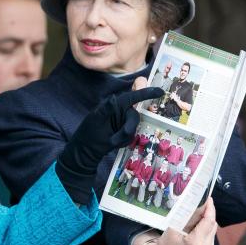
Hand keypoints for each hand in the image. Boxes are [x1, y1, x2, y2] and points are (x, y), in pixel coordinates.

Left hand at [56, 86, 163, 203]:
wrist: (85, 153)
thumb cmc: (88, 134)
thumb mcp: (95, 121)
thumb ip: (106, 110)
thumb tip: (113, 98)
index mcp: (114, 105)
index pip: (132, 97)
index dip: (146, 93)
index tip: (160, 91)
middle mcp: (121, 112)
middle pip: (134, 116)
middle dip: (128, 126)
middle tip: (117, 137)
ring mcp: (123, 124)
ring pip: (133, 128)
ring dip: (123, 137)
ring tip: (111, 141)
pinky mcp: (124, 134)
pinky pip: (130, 137)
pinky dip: (122, 141)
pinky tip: (112, 143)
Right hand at [133, 199, 217, 244]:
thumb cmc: (166, 243)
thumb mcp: (174, 227)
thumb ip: (188, 217)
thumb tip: (199, 204)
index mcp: (195, 243)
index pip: (208, 221)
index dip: (210, 209)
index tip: (208, 199)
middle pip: (212, 225)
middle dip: (208, 214)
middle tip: (201, 204)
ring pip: (213, 230)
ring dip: (207, 222)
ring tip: (196, 217)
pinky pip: (211, 237)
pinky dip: (205, 230)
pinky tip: (197, 228)